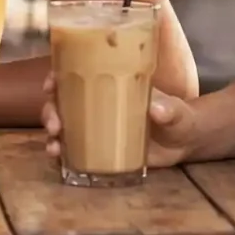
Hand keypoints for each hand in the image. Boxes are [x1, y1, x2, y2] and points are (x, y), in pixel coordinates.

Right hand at [41, 74, 197, 168]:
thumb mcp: (176, 111)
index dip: (57, 76)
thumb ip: (170, 110)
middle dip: (50, 111)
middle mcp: (98, 103)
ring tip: (54, 146)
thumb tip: (157, 109)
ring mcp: (97, 127)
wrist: (184, 142)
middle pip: (62, 102)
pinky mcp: (100, 150)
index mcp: (112, 84)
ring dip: (52, 134)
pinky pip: (74, 150)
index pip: (76, 74)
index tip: (50, 84)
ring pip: (63, 126)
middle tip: (54, 124)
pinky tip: (59, 160)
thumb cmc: (178, 116)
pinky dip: (62, 155)